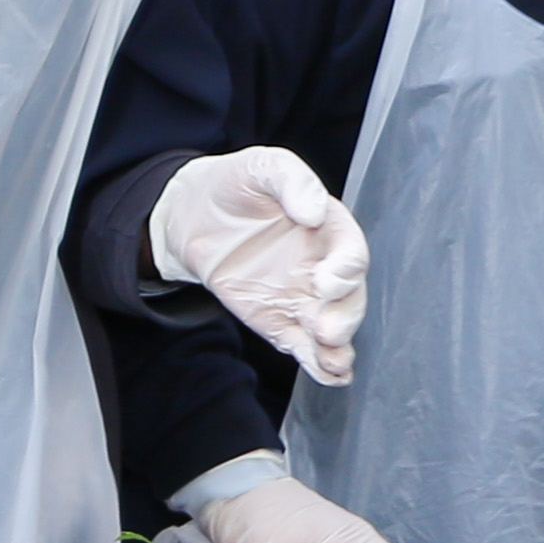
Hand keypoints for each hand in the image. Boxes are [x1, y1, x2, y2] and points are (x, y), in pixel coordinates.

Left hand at [144, 150, 370, 384]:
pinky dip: (319, 363)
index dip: (346, 268)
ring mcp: (304, 297)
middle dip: (344, 316)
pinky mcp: (280, 320)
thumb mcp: (261, 167)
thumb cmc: (236, 185)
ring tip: (333, 359)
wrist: (193, 215)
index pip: (350, 252)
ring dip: (337, 346)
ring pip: (332, 326)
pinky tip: (329, 376)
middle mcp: (323, 266)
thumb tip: (313, 210)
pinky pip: (305, 345)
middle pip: (349, 297)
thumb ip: (291, 180)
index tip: (327, 279)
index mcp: (329, 228)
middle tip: (327, 329)